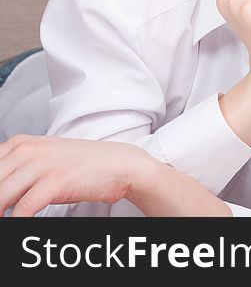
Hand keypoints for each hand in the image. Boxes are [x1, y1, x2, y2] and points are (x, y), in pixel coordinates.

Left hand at [0, 135, 147, 216]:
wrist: (119, 164)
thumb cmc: (82, 165)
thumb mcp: (44, 158)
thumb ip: (17, 168)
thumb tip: (1, 189)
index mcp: (20, 144)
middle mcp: (26, 151)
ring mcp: (40, 165)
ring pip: (0, 196)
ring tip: (1, 222)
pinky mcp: (55, 181)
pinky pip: (22, 208)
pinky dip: (16, 221)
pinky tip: (17, 225)